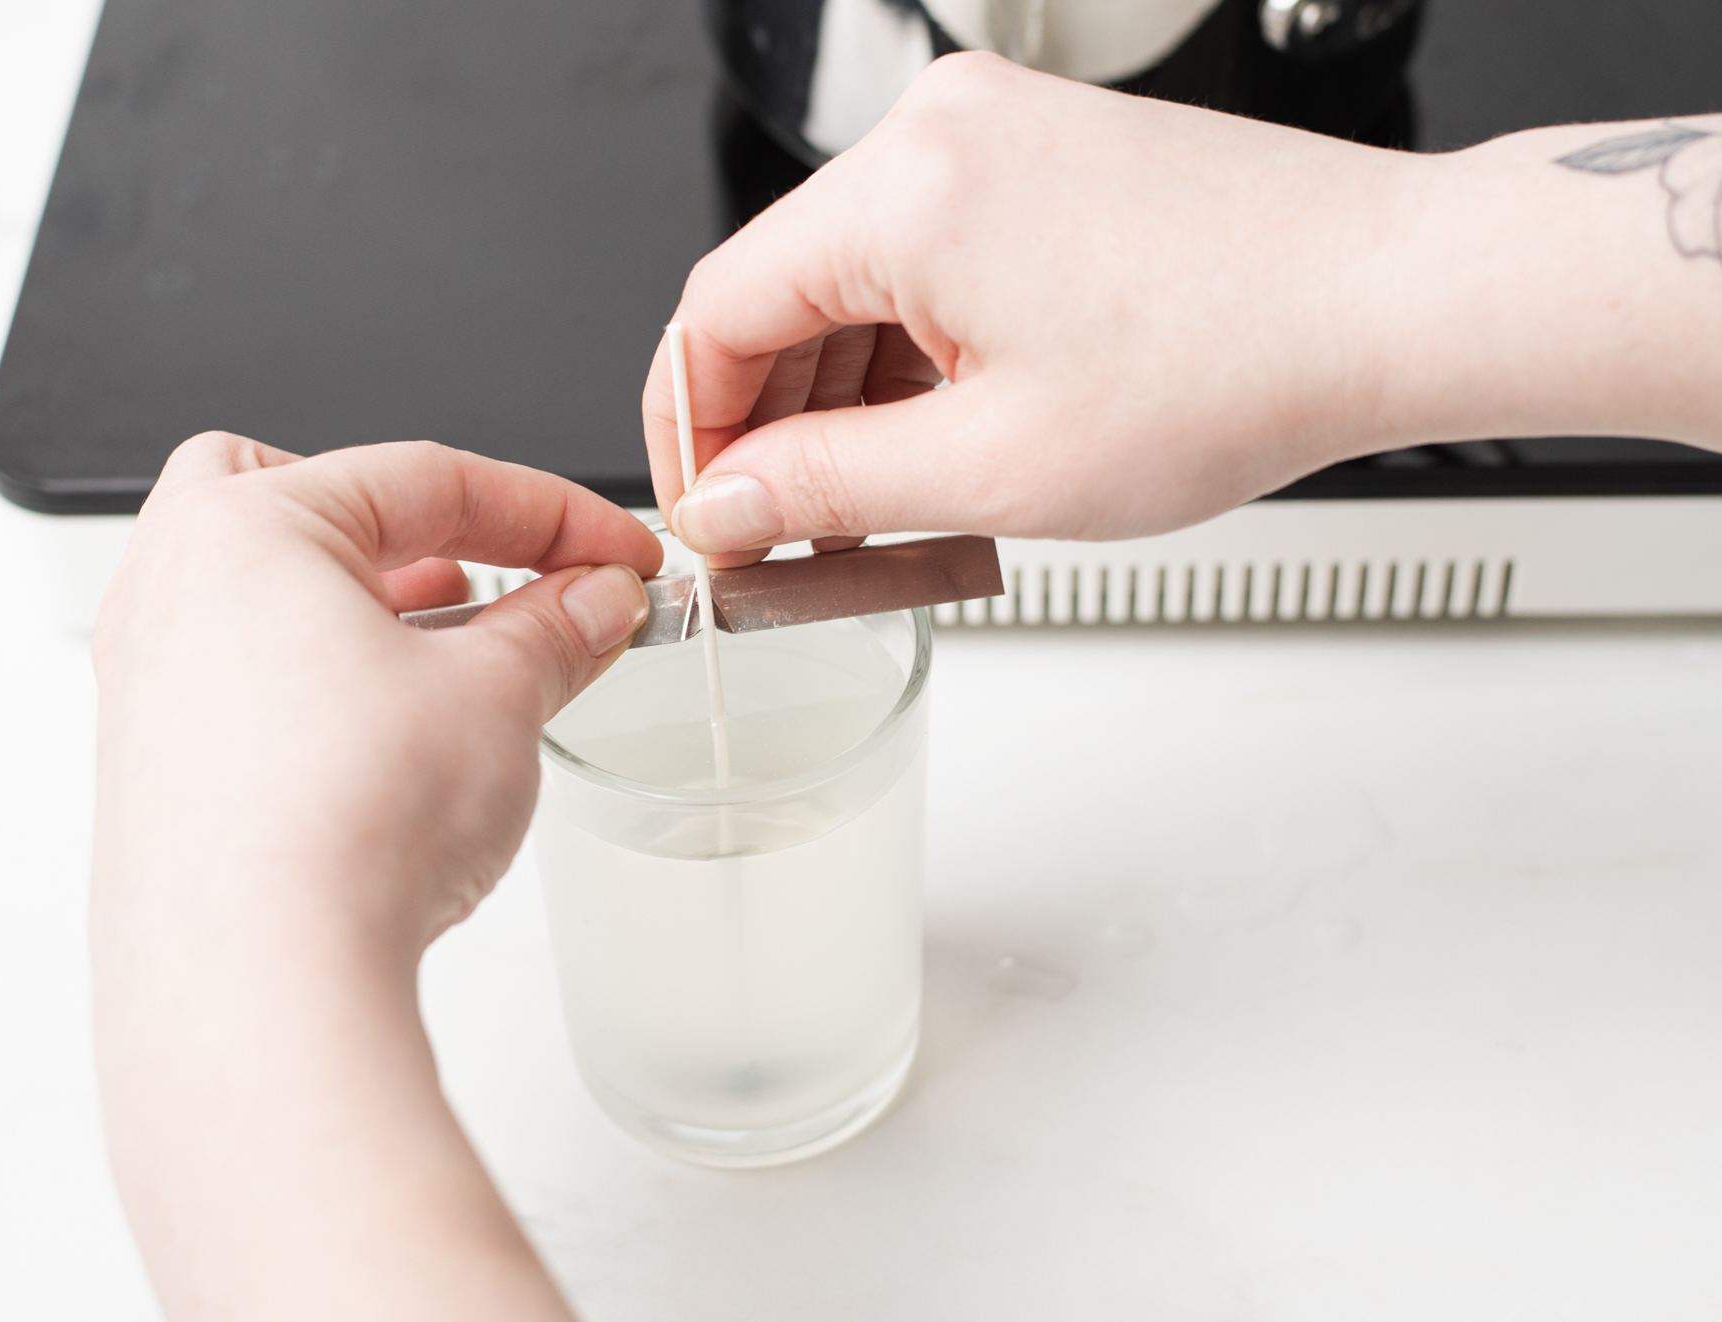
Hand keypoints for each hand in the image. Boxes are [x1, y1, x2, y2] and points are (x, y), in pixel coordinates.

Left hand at [91, 433, 659, 1320]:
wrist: (256, 980)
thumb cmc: (343, 822)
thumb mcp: (496, 698)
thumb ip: (555, 629)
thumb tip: (592, 602)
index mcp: (247, 525)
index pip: (428, 478)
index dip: (551, 515)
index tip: (618, 555)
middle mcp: (172, 586)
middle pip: (305, 500)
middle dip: (414, 528)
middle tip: (495, 576)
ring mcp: (148, 680)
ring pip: (269, 594)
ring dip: (371, 610)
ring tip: (459, 663)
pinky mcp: (154, 769)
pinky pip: (246, 679)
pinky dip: (323, 681)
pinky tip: (390, 741)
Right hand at [643, 55, 1721, 560]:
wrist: (1393, 299)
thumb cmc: (1240, 363)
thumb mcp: (992, 468)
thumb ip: (820, 488)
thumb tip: (720, 504)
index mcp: (904, 189)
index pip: (716, 314)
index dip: (692, 434)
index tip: (708, 513)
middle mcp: (940, 132)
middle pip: (781, 291)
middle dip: (775, 423)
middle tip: (794, 532)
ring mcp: (996, 133)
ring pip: (854, 278)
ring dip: (847, 395)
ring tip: (887, 502)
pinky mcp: (1042, 155)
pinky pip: (928, 255)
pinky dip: (914, 349)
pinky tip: (943, 433)